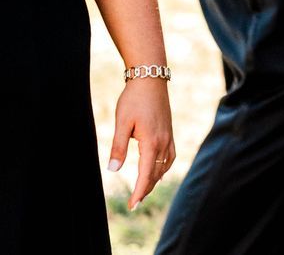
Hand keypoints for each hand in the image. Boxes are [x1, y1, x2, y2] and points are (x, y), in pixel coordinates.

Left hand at [109, 75, 174, 210]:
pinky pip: (170, 155)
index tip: (132, 205)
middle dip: (146, 188)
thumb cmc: (133, 99)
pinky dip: (164, 166)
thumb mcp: (122, 123)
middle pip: (157, 172)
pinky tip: (159, 168)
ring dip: (156, 179)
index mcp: (151, 141)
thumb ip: (118, 147)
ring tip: (145, 188)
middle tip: (135, 202)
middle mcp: (164, 141)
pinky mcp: (169, 130)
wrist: (151, 79)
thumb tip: (113, 170)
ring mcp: (169, 135)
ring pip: (165, 165)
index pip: (146, 174)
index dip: (139, 191)